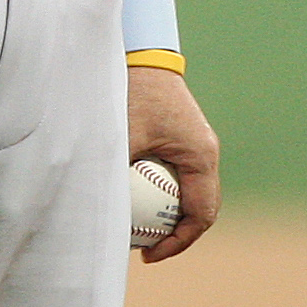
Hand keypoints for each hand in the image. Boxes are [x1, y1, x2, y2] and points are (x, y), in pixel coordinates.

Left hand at [127, 64, 220, 262]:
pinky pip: (179, 174)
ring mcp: (197, 143)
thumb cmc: (130, 92)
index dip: (178, 242)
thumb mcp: (120, 139)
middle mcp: (206, 151)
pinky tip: (134, 198)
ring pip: (190, 192)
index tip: (150, 255)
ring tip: (138, 231)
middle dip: (175, 234)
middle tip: (144, 250)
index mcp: (200, 156)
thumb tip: (101, 220)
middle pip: (200, 207)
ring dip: (168, 214)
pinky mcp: (183, 136)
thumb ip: (114, 178)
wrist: (140, 51)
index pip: (201, 215)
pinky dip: (162, 192)